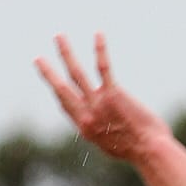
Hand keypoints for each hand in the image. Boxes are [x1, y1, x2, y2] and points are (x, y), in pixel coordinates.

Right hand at [34, 34, 170, 165]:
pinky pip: (103, 68)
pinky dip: (100, 50)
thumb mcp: (112, 145)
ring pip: (76, 73)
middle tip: (37, 59)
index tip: (51, 80)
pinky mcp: (114, 94)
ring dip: (66, 53)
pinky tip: (98, 34)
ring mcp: (98, 104)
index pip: (65, 105)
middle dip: (48, 72)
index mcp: (85, 128)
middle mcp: (87, 115)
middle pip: (61, 89)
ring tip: (58, 37)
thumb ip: (105, 131)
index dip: (58, 92)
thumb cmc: (137, 150)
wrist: (148, 151)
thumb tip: (107, 125)